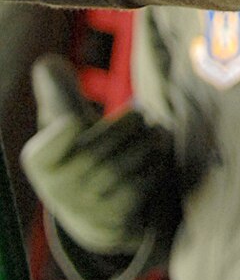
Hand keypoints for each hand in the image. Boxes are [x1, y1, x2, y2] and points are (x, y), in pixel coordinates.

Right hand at [20, 55, 171, 255]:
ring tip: (156, 129)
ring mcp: (88, 206)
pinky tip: (159, 150)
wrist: (95, 210)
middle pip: (96, 151)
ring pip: (122, 167)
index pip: (46, 147)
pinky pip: (140, 184)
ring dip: (147, 141)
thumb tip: (46, 63)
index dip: (62, 132)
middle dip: (126, 125)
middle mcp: (59, 188)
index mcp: (40, 160)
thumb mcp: (62, 125)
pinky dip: (155, 163)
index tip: (74, 122)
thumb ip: (58, 94)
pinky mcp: (116, 216)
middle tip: (141, 113)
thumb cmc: (78, 153)